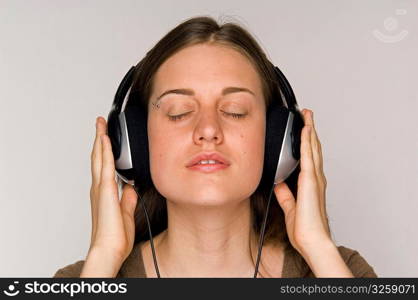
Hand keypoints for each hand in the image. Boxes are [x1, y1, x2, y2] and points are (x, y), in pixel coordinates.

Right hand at [87, 116, 137, 264]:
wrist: (109, 249)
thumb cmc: (115, 237)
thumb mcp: (126, 213)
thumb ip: (127, 199)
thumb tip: (130, 187)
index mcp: (104, 193)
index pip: (104, 166)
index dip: (104, 151)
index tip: (106, 139)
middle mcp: (99, 188)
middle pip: (98, 157)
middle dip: (99, 139)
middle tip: (100, 124)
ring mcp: (101, 188)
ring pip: (99, 157)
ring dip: (100, 139)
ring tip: (100, 124)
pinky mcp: (105, 190)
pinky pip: (105, 165)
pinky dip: (105, 151)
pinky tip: (106, 139)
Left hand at [275, 109, 331, 256]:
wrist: (312, 240)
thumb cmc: (305, 228)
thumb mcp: (290, 207)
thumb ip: (285, 194)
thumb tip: (279, 183)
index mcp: (310, 184)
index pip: (309, 157)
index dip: (307, 142)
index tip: (304, 130)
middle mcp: (315, 178)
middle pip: (313, 148)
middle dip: (310, 130)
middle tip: (307, 115)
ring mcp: (314, 178)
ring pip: (312, 148)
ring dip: (310, 131)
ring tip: (307, 116)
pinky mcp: (310, 181)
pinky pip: (308, 156)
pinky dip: (307, 142)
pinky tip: (305, 130)